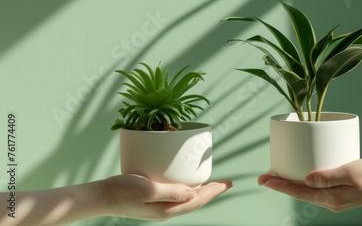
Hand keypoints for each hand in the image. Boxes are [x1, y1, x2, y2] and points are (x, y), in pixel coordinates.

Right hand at [102, 174, 231, 220]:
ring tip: (210, 183)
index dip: (213, 191)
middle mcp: (166, 210)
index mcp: (167, 210)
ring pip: (186, 200)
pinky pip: (176, 196)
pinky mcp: (152, 200)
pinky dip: (186, 190)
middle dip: (211, 192)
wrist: (102, 196)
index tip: (227, 183)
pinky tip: (186, 183)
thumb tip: (193, 194)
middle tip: (225, 183)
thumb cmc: (123, 191)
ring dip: (200, 192)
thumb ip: (171, 192)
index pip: (197, 201)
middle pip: (195, 202)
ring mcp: (159, 206)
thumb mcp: (148, 189)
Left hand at [258, 159, 361, 211]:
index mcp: (331, 199)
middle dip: (282, 184)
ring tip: (280, 173)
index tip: (264, 180)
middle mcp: (331, 201)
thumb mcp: (350, 173)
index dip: (280, 186)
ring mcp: (337, 196)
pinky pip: (319, 185)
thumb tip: (305, 180)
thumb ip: (327, 177)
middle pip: (300, 192)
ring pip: (308, 190)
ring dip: (293, 182)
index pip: (299, 192)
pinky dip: (308, 179)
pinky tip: (305, 171)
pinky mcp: (342, 189)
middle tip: (266, 176)